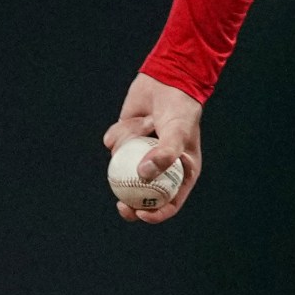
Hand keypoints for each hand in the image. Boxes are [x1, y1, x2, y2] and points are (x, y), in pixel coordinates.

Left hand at [104, 74, 202, 223]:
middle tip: (121, 204)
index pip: (169, 202)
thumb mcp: (178, 133)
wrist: (166, 81)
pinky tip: (136, 118)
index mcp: (180, 172)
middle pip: (141, 196)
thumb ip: (164, 154)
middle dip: (130, 203)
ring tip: (146, 124)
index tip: (140, 214)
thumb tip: (143, 176)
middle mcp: (158, 167)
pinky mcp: (123, 141)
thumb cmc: (180, 109)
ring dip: (129, 145)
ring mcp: (138, 154)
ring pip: (121, 164)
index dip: (155, 214)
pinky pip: (113, 145)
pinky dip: (121, 133)